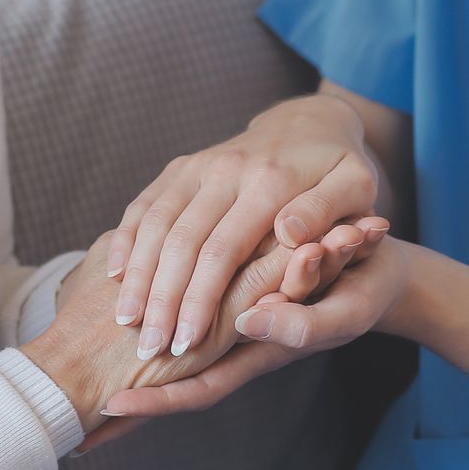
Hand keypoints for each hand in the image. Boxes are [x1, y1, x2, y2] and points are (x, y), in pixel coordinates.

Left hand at [98, 236, 413, 425]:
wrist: (373, 279)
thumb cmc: (361, 297)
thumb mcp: (337, 311)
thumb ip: (299, 321)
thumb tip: (249, 322)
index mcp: (256, 355)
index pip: (198, 391)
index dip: (156, 403)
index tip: (109, 411)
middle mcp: (236, 351)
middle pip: (175, 391)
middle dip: (130, 416)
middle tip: (74, 437)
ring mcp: (229, 336)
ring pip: (174, 371)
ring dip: (133, 391)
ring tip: (82, 413)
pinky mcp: (227, 312)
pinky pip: (181, 338)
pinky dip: (147, 342)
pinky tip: (117, 336)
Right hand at [108, 93, 379, 360]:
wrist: (310, 122)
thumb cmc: (340, 170)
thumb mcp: (354, 189)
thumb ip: (324, 213)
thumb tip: (289, 234)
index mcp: (269, 182)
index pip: (222, 251)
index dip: (199, 301)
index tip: (185, 344)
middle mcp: (226, 170)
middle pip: (180, 242)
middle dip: (160, 299)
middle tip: (147, 347)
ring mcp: (198, 166)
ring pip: (154, 224)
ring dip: (136, 275)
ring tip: (124, 321)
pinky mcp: (181, 167)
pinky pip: (144, 204)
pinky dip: (127, 240)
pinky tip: (114, 275)